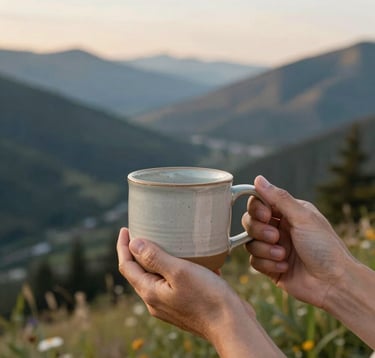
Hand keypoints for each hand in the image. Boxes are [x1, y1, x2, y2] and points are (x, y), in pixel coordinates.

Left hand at [116, 228, 283, 356]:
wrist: (232, 324)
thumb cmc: (207, 297)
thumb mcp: (179, 272)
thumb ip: (154, 258)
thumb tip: (134, 244)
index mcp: (150, 292)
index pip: (126, 266)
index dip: (123, 246)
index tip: (125, 229)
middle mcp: (156, 301)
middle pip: (138, 272)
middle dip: (136, 252)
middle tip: (141, 232)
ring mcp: (169, 304)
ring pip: (156, 277)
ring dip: (155, 259)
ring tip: (163, 242)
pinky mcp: (183, 304)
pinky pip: (171, 282)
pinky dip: (173, 268)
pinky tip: (187, 259)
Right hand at [242, 176, 354, 307]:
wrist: (334, 283)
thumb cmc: (324, 247)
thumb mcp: (303, 217)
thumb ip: (279, 198)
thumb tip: (258, 179)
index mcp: (287, 213)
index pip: (258, 203)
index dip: (257, 209)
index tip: (267, 216)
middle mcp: (278, 228)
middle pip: (249, 222)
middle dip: (259, 231)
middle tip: (276, 237)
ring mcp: (273, 247)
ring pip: (249, 243)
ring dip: (265, 250)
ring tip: (284, 255)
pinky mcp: (269, 266)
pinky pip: (254, 262)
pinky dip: (268, 264)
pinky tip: (284, 267)